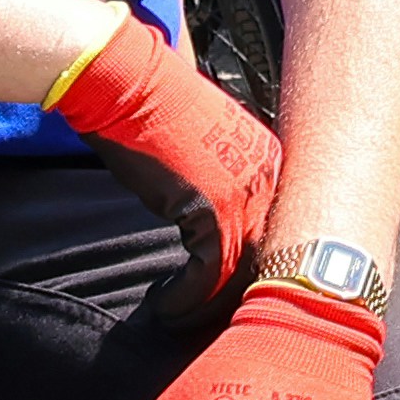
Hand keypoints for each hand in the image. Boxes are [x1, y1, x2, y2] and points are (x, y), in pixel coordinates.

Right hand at [43, 8, 283, 306]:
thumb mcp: (198, 146)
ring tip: (180, 317)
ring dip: (208, 304)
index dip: (250, 268)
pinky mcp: (214, 209)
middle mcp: (267, 176)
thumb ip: (215, 179)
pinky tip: (167, 306)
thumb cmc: (149, 108)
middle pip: (264, 253)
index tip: (226, 295)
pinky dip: (187, 298)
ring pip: (240, 271)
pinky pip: (209, 273)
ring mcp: (245, 192)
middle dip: (236, 293)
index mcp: (267, 159)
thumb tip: (207, 221)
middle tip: (206, 318)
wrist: (127, 82)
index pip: (273, 228)